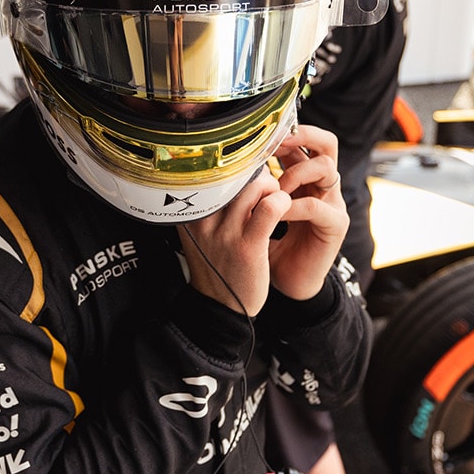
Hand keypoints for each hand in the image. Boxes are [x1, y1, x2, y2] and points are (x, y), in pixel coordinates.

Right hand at [177, 165, 291, 316]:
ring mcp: (225, 233)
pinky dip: (281, 200)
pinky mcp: (248, 246)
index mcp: (189, 213)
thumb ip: (206, 205)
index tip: (247, 170)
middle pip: (232, 174)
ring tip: (275, 196)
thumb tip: (223, 174)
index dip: (234, 166)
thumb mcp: (199, 232)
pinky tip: (284, 206)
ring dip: (272, 186)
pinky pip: (270, 208)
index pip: (211, 172)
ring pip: (255, 185)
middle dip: (256, 172)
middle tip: (265, 183)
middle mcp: (203, 219)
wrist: (220, 307)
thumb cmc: (214, 265)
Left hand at [265, 125, 349, 301]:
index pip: (302, 140)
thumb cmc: (269, 244)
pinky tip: (276, 214)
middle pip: (326, 143)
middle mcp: (321, 184)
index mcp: (302, 177)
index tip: (258, 133)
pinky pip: (316, 206)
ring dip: (295, 173)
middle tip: (274, 142)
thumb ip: (249, 187)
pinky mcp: (335, 225)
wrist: (287, 281)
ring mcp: (332, 202)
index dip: (282, 131)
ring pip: (326, 167)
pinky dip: (293, 207)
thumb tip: (223, 163)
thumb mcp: (255, 208)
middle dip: (301, 135)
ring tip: (273, 190)